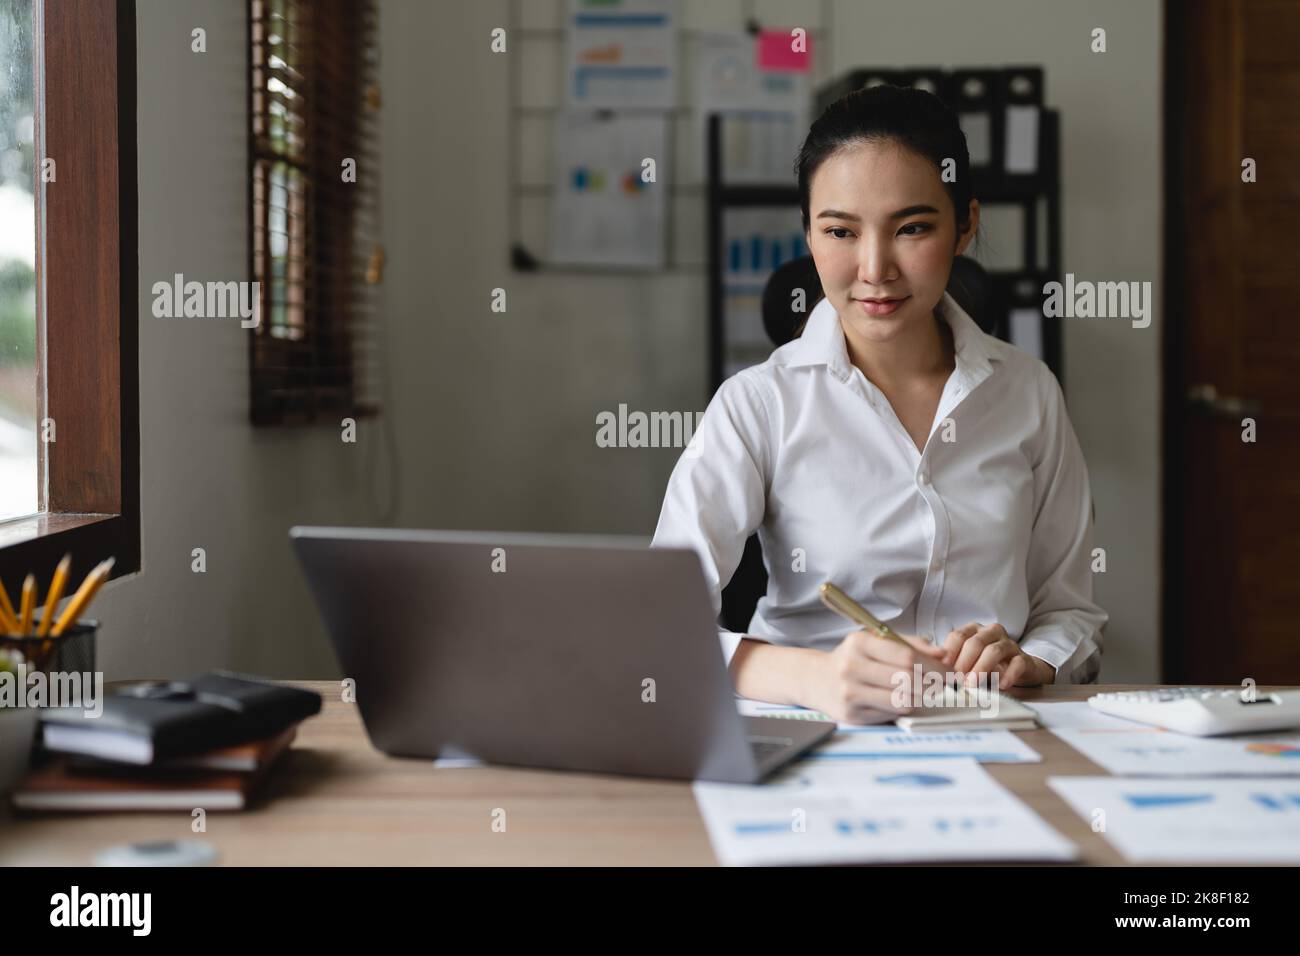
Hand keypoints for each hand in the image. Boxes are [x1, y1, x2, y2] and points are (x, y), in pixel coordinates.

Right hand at [804, 629, 948, 723]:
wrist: (816, 679)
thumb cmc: (853, 658)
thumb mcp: (875, 641)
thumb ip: (910, 644)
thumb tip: (942, 653)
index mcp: (859, 643)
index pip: (906, 656)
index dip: (933, 666)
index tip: (948, 671)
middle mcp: (851, 667)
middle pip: (906, 679)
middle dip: (932, 684)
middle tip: (943, 685)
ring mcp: (850, 693)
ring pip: (901, 700)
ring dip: (920, 698)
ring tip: (925, 693)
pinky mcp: (851, 714)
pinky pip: (890, 713)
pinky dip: (902, 708)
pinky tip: (902, 700)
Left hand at [940, 622, 1056, 687]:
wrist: (1019, 669)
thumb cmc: (985, 664)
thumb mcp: (966, 661)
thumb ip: (951, 662)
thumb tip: (932, 670)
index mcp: (974, 630)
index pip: (958, 636)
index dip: (949, 653)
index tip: (942, 669)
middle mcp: (991, 632)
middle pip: (975, 642)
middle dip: (964, 662)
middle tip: (956, 680)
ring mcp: (1009, 644)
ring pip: (994, 650)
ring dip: (982, 668)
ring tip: (973, 684)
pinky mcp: (1024, 658)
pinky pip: (1017, 663)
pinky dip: (1009, 674)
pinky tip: (1001, 685)